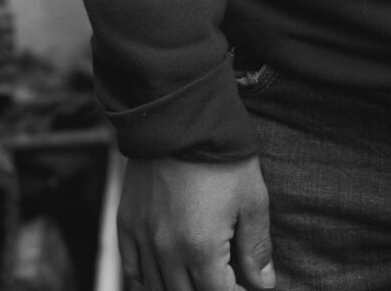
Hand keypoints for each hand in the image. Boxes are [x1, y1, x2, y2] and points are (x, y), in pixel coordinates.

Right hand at [117, 155, 274, 290]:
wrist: (180, 118)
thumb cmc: (222, 157)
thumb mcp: (251, 198)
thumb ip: (256, 247)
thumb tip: (264, 284)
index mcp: (201, 248)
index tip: (245, 286)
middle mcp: (166, 251)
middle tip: (224, 278)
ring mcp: (142, 238)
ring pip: (157, 289)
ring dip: (180, 289)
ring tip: (199, 276)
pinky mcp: (126, 223)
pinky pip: (132, 269)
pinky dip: (148, 279)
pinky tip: (166, 273)